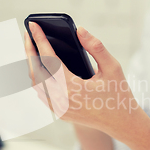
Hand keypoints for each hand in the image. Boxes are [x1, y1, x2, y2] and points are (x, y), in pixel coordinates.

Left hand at [24, 21, 141, 138]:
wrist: (122, 123)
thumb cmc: (119, 94)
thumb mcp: (112, 67)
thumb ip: (95, 47)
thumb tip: (80, 30)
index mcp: (74, 88)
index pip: (50, 59)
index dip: (40, 40)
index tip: (33, 26)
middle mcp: (62, 100)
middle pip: (36, 71)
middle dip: (29, 50)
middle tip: (28, 33)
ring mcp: (58, 109)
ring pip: (36, 83)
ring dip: (32, 64)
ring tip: (32, 47)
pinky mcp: (59, 113)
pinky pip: (42, 93)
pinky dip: (38, 78)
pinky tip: (40, 66)